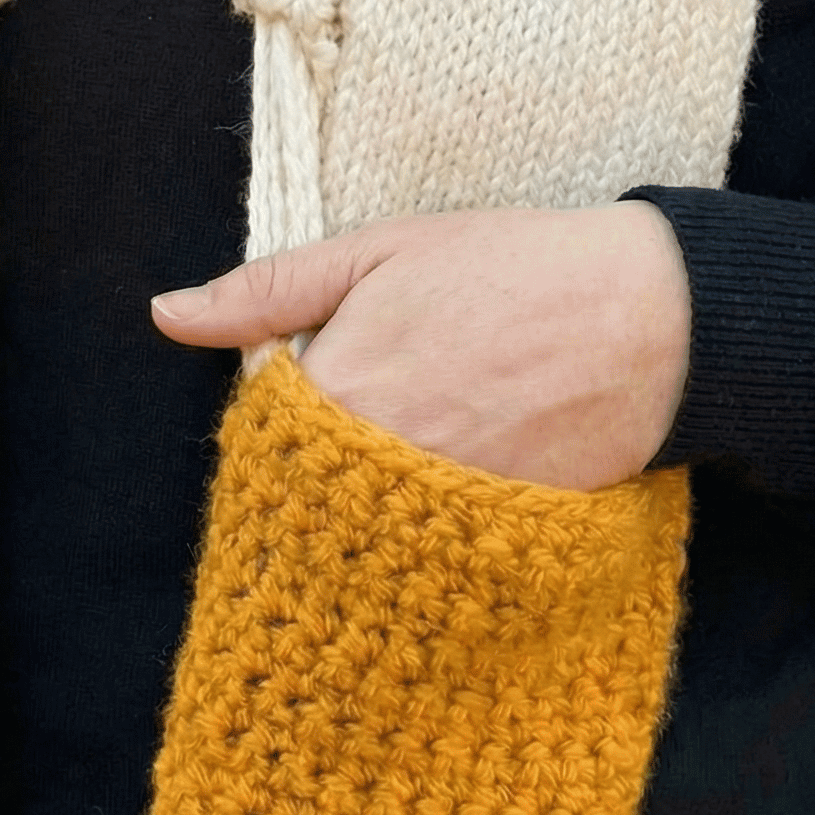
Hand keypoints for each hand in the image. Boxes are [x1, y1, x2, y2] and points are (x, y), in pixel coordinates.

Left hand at [151, 202, 690, 491]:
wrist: (648, 315)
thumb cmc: (508, 267)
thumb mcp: (375, 251)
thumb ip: (265, 290)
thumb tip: (166, 313)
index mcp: (335, 392)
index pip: (258, 446)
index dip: (274, 436)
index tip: (299, 427)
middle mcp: (376, 467)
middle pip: (303, 502)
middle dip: (312, 489)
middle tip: (364, 453)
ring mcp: (438, 515)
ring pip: (362, 539)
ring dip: (363, 523)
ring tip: (400, 489)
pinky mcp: (496, 545)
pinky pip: (432, 562)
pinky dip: (426, 544)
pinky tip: (443, 517)